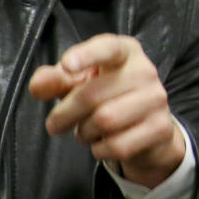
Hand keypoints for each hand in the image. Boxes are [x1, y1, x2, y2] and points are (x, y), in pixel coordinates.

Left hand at [28, 33, 184, 187]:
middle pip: (92, 95)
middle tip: (55, 124)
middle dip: (65, 114)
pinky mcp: (161, 128)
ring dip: (84, 133)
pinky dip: (100, 150)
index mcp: (125, 51)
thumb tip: (37, 86)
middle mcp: (145, 71)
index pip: (107, 48)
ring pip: (105, 121)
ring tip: (85, 131)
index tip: (67, 65)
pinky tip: (102, 143)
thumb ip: (56, 80)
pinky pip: (119, 145)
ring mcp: (157, 99)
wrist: (146, 125)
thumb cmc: (107, 95)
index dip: (86, 55)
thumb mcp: (79, 83)